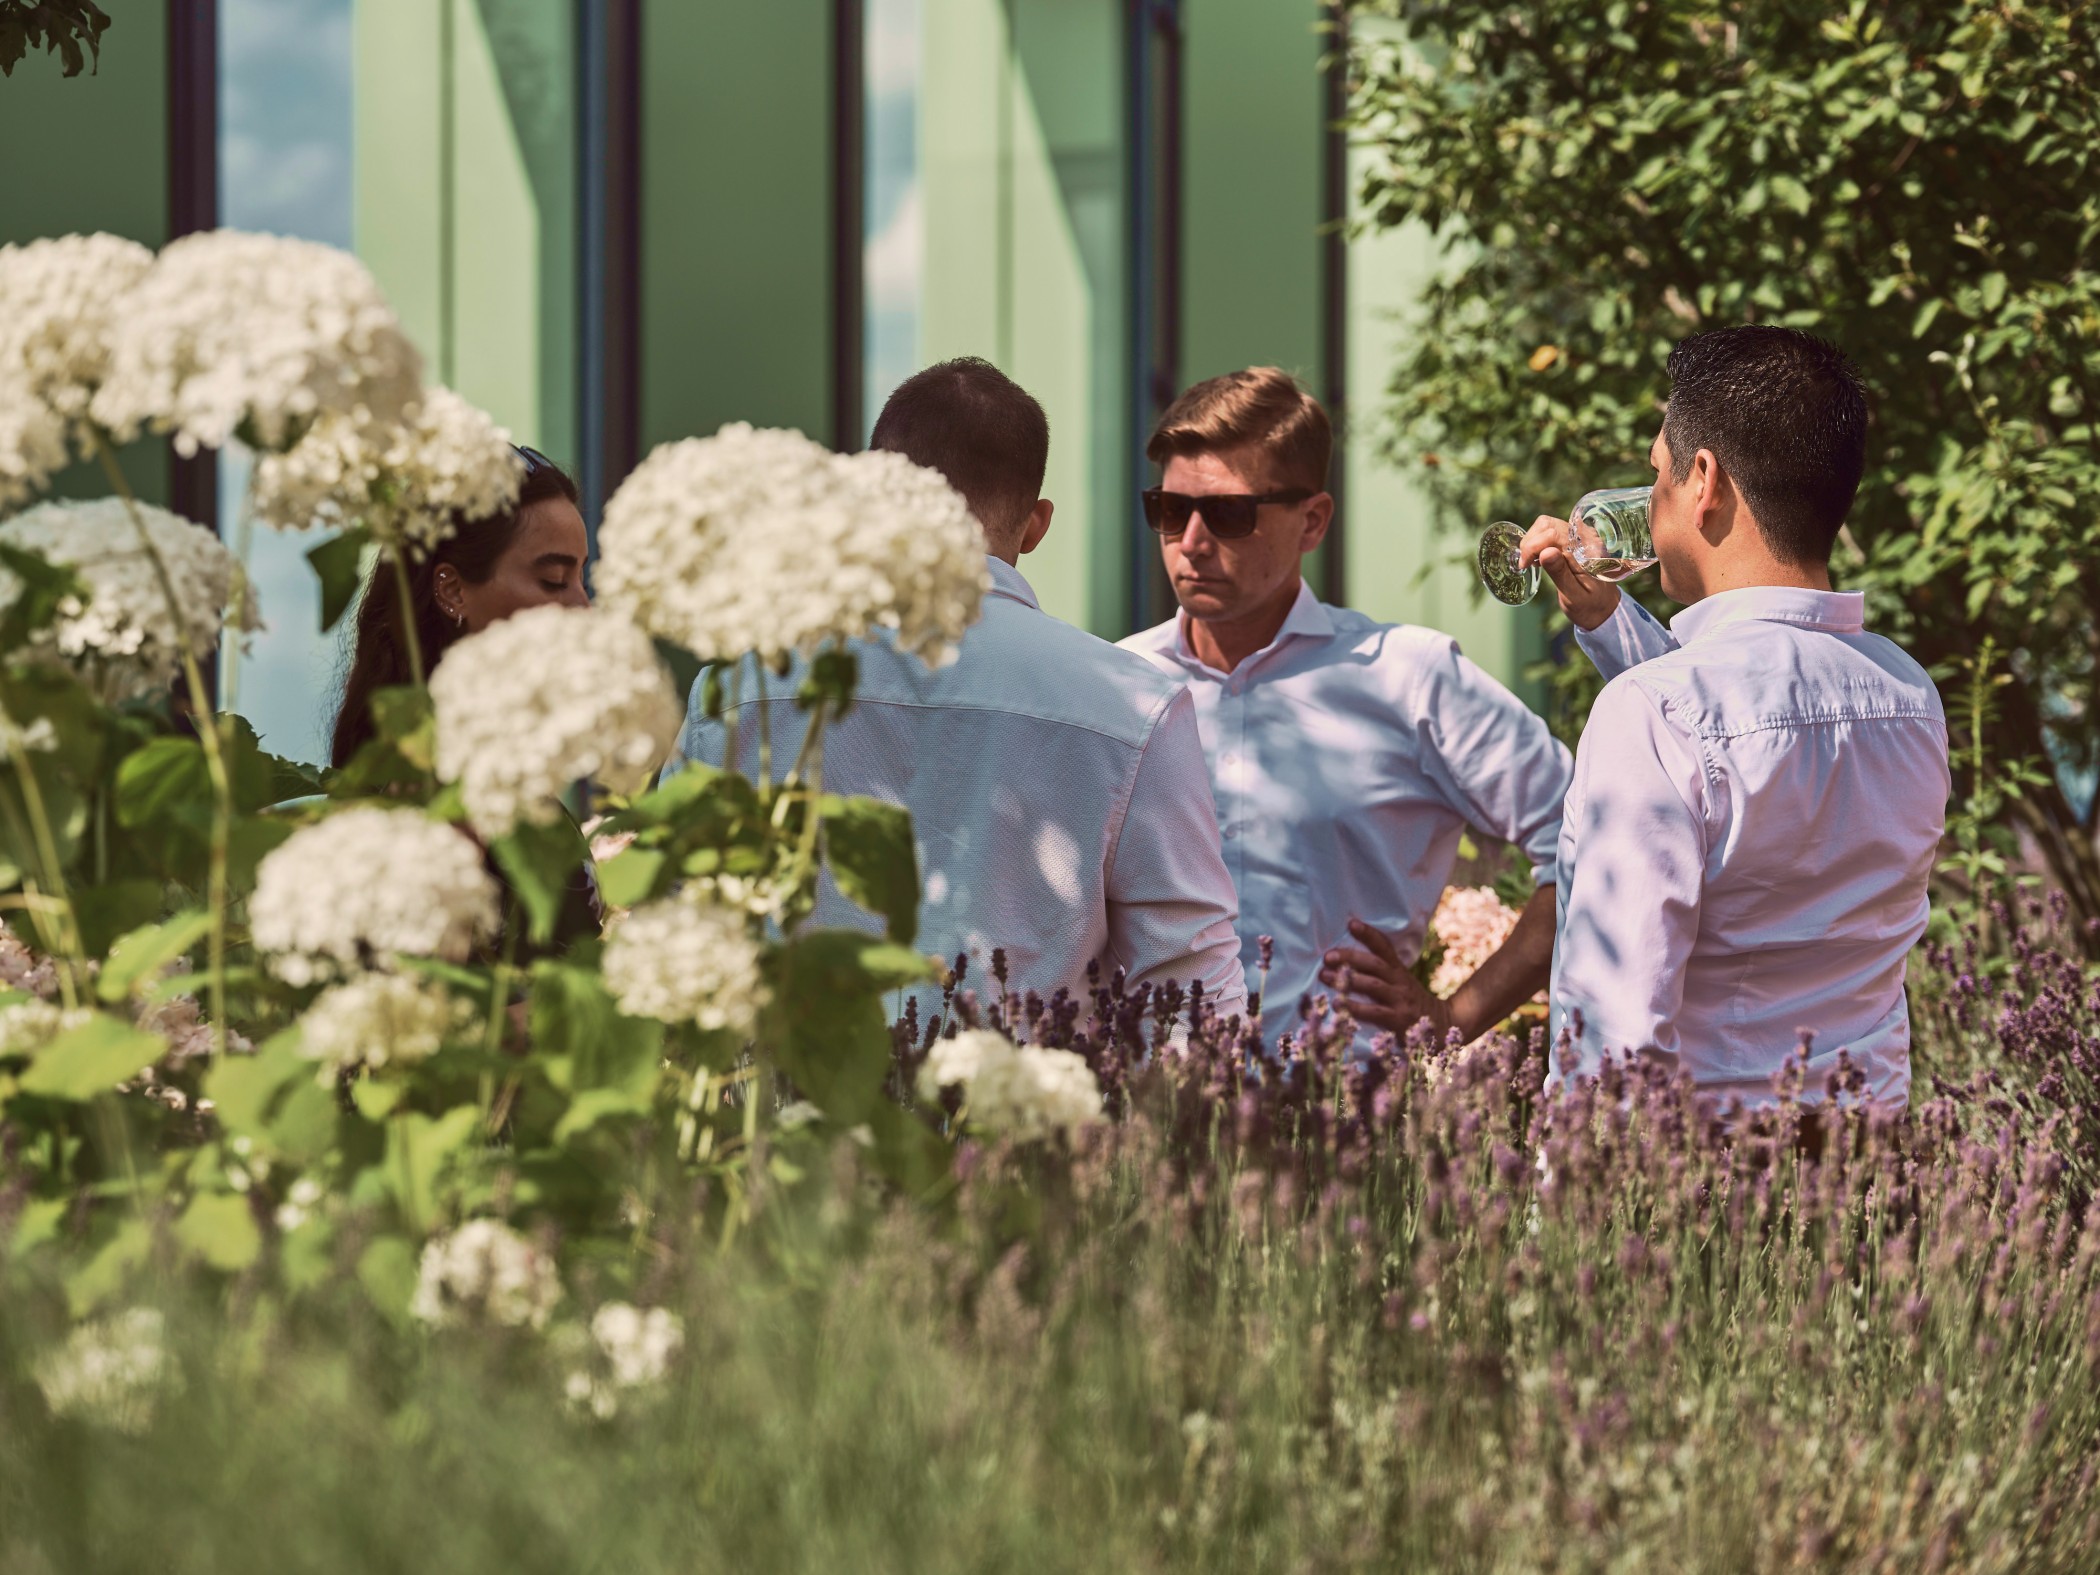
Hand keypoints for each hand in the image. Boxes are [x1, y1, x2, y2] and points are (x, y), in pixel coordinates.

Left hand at [1319, 918, 1452, 1039]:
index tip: (1351, 924)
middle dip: (1350, 958)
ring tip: (1325, 976)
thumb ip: (1380, 975)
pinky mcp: (1399, 1020)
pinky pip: (1375, 1012)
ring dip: (1347, 980)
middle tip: (1328, 956)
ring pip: (1373, 986)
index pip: (1385, 947)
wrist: (1442, 1027)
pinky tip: (1338, 1004)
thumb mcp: (1401, 985)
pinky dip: (1355, 1007)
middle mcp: (1400, 982)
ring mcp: (1400, 1000)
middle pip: (1374, 964)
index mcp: (1399, 971)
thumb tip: (1345, 965)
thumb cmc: (1410, 1005)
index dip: (1369, 934)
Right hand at [1517, 514, 1620, 630]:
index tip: (1525, 565)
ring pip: (1547, 525)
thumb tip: (1545, 552)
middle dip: (1530, 541)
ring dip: (1533, 540)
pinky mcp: (1574, 540)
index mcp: (1587, 552)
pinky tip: (1539, 558)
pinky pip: (1551, 531)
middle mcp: (1585, 539)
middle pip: (1548, 524)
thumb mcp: (1574, 596)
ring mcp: (1580, 537)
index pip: (1553, 534)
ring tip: (1531, 561)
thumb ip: (1560, 573)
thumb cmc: (1589, 605)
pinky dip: (1538, 541)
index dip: (1533, 546)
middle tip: (1526, 563)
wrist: (1604, 607)